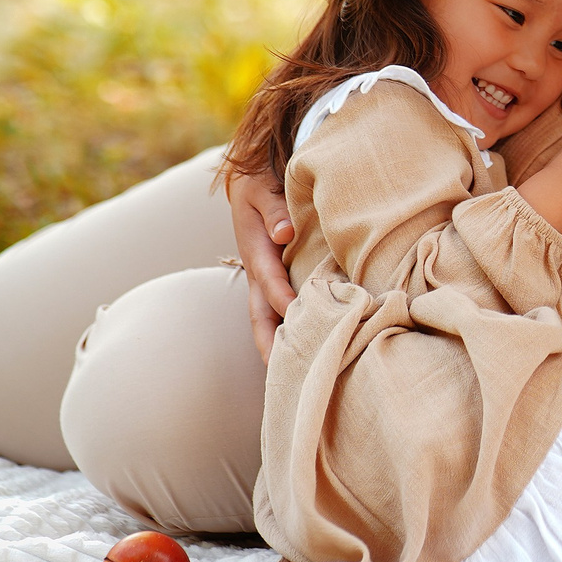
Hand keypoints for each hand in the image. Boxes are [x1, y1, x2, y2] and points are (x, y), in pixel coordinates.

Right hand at [224, 163, 293, 361]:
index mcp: (256, 252)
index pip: (270, 283)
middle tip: (286, 376)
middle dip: (271, 347)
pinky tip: (311, 352)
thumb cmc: (261, 186)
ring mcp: (264, 283)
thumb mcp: (264, 189)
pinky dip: (289, 334)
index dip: (284, 300)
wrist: (250, 184)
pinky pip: (279, 314)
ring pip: (268, 322)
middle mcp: (258, 274)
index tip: (299, 317)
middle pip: (261, 319)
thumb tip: (284, 233)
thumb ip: (274, 209)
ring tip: (300, 377)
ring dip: (279, 348)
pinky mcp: (274, 284)